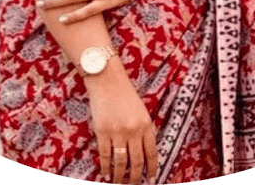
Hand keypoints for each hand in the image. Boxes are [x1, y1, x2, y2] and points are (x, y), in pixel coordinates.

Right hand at [87, 65, 157, 184]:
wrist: (107, 80)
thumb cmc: (124, 93)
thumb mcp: (141, 110)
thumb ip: (144, 129)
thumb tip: (145, 152)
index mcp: (146, 124)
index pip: (152, 153)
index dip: (152, 168)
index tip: (151, 178)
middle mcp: (134, 131)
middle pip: (137, 162)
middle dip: (136, 177)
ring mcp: (118, 132)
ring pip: (121, 162)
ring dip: (120, 176)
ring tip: (118, 183)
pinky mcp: (103, 132)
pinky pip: (105, 155)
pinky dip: (105, 167)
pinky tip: (106, 173)